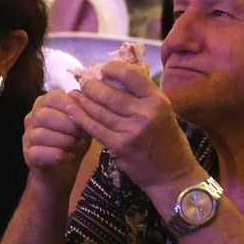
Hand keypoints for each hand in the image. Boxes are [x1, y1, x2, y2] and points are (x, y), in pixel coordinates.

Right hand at [22, 89, 92, 191]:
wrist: (62, 173)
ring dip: (64, 141)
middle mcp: (31, 118)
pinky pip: (39, 152)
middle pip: (44, 115)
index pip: (52, 97)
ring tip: (77, 147)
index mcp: (44, 105)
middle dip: (68, 125)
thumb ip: (82, 113)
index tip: (84, 116)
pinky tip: (68, 156)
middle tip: (81, 135)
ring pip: (41, 134)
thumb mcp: (81, 126)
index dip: (70, 106)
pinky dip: (58, 154)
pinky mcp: (28, 155)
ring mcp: (27, 137)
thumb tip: (89, 102)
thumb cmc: (72, 144)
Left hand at [61, 61, 201, 199]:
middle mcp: (145, 113)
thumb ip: (144, 96)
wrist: (172, 175)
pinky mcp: (118, 146)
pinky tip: (71, 109)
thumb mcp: (164, 112)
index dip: (112, 68)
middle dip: (91, 85)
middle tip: (83, 82)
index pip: (131, 75)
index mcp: (158, 101)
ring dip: (81, 100)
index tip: (102, 68)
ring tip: (73, 93)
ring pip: (97, 110)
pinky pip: (94, 128)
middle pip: (108, 92)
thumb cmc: (168, 142)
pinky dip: (80, 117)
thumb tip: (117, 76)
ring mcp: (130, 131)